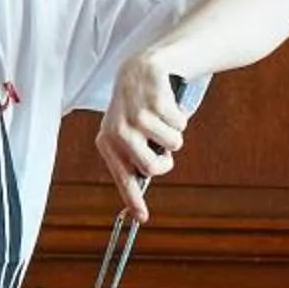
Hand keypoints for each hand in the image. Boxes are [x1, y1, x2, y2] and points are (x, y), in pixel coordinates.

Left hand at [97, 51, 187, 220]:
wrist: (140, 69)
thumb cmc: (138, 108)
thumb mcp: (127, 132)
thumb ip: (133, 158)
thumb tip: (142, 192)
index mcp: (107, 141)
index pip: (122, 176)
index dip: (133, 199)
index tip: (142, 217)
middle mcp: (117, 129)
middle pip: (151, 166)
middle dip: (166, 162)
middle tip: (166, 149)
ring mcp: (135, 114)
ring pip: (172, 144)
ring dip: (175, 134)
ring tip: (164, 119)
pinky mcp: (153, 99)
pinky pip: (180, 123)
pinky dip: (180, 117)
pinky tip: (168, 104)